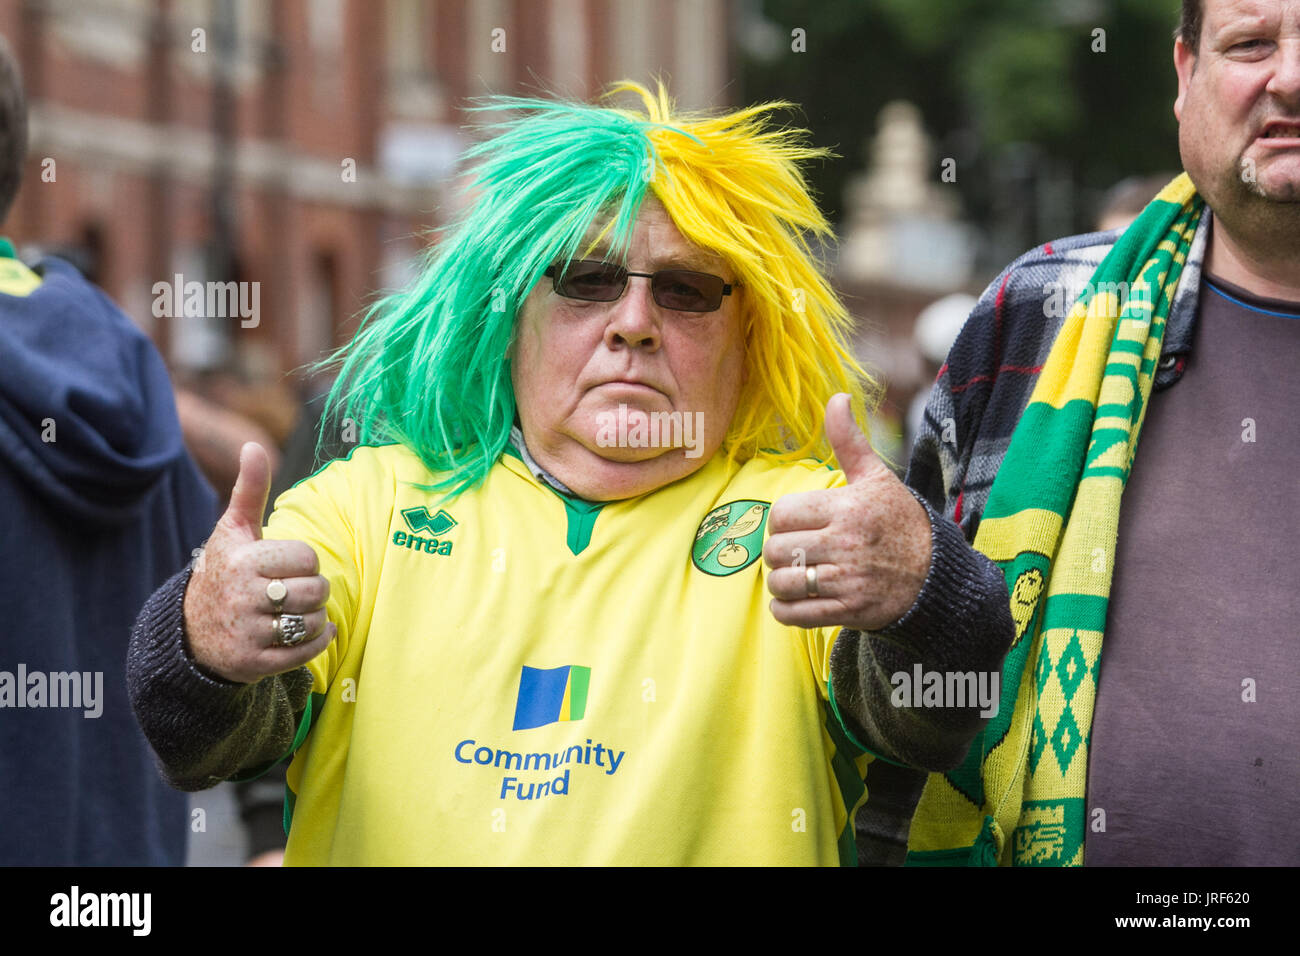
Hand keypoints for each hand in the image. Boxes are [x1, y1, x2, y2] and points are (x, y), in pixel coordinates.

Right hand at [183, 442, 335, 682]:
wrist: (191, 633)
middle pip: (315, 590)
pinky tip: (314, 631)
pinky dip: (319, 640)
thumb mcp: (233, 530)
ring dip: (316, 617)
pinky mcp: (254, 664)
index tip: (286, 565)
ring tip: (297, 611)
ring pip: (312, 621)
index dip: (304, 562)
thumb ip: (249, 490)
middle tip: (294, 591)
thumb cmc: (224, 571)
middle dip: (314, 590)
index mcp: (242, 562)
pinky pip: (306, 652)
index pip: (307, 558)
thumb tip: (254, 446)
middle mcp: (241, 598)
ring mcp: (246, 633)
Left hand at [764, 394, 931, 630]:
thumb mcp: (877, 478)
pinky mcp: (848, 611)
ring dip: (780, 582)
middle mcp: (846, 544)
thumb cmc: (899, 522)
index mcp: (847, 508)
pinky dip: (785, 610)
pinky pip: (793, 615)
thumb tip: (836, 397)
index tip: (798, 524)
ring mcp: (847, 580)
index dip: (783, 520)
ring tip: (795, 574)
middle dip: (778, 551)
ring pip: (781, 582)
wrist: (936, 576)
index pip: (782, 513)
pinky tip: (795, 599)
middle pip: (776, 548)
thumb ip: (849, 441)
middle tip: (795, 551)